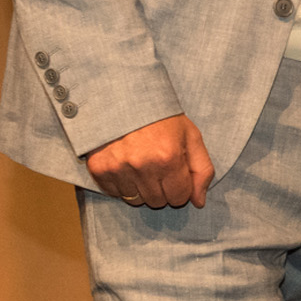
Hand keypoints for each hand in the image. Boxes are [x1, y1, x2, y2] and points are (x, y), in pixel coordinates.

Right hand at [86, 113, 214, 209]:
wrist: (123, 98)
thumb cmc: (162, 119)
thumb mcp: (191, 137)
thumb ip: (202, 170)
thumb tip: (199, 202)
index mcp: (168, 158)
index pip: (179, 198)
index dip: (180, 188)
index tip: (175, 173)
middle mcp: (142, 165)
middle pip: (157, 201)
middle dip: (162, 189)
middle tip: (158, 167)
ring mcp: (118, 168)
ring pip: (135, 200)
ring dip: (141, 189)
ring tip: (141, 165)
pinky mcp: (99, 168)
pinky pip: (115, 193)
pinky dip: (121, 184)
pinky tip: (125, 165)